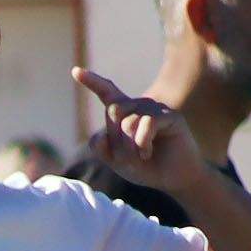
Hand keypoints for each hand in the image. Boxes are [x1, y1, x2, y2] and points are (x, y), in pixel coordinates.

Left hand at [74, 68, 206, 195]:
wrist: (175, 178)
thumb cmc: (147, 167)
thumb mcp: (118, 161)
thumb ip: (102, 148)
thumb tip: (101, 134)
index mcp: (125, 113)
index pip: (107, 93)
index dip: (92, 81)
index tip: (75, 71)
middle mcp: (140, 106)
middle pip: (113, 111)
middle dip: (116, 139)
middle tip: (129, 156)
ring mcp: (155, 108)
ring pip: (128, 122)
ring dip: (130, 147)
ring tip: (142, 157)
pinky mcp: (170, 116)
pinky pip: (146, 125)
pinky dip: (143, 144)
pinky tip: (147, 153)